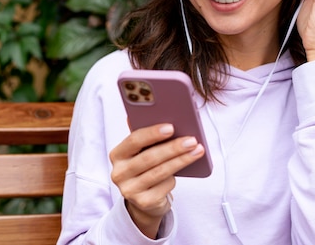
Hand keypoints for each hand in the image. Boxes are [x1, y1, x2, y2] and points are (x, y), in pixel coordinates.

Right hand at [109, 123, 204, 237]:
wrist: (144, 199)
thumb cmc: (146, 167)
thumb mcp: (142, 151)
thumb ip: (147, 136)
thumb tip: (161, 113)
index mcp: (117, 155)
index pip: (134, 140)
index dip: (153, 133)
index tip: (171, 127)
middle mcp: (119, 173)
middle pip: (149, 157)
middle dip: (173, 148)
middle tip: (191, 140)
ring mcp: (130, 190)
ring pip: (160, 172)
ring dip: (182, 160)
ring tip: (197, 150)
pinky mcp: (143, 202)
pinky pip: (165, 186)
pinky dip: (175, 177)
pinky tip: (184, 171)